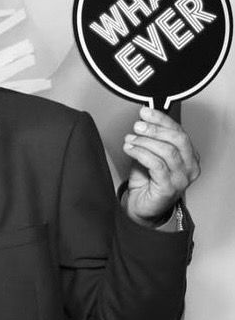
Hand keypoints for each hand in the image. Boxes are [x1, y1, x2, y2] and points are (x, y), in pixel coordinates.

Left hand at [122, 107, 200, 225]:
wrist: (143, 207)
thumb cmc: (148, 181)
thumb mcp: (149, 155)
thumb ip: (150, 140)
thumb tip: (143, 120)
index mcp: (189, 156)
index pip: (180, 132)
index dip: (162, 119)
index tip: (145, 112)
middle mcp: (190, 167)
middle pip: (178, 139)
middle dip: (156, 129)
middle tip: (137, 125)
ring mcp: (181, 179)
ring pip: (167, 151)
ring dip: (145, 141)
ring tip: (130, 139)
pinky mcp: (169, 188)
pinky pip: (156, 165)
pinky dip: (141, 153)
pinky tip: (130, 149)